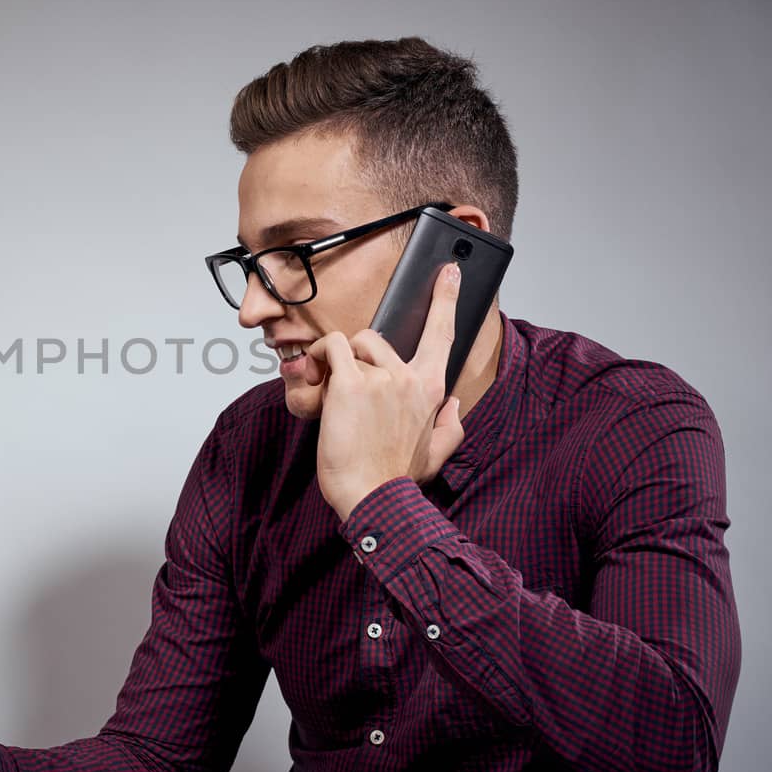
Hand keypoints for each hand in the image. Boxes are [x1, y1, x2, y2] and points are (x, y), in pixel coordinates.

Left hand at [305, 262, 466, 520]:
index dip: (446, 299)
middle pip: (377, 340)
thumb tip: (455, 404)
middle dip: (357, 358)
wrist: (374, 498)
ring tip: (330, 390)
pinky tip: (316, 375)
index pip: (442, 334)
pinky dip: (320, 355)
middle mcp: (409, 377)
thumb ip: (451, 426)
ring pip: (353, 343)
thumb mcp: (436, 454)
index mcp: (431, 390)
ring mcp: (382, 378)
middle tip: (344, 387)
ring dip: (337, 361)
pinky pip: (331, 347)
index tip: (449, 273)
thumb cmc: (396, 479)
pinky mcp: (351, 383)